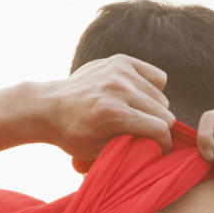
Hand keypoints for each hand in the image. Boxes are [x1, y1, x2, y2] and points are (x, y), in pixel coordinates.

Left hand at [42, 55, 174, 162]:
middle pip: (165, 112)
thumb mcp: (98, 151)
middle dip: (157, 126)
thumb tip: (159, 145)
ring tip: (134, 114)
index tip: (157, 148)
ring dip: (153, 108)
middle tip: (142, 132)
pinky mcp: (121, 61)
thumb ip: (131, 147)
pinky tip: (136, 96)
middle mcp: (119, 88)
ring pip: (161, 95)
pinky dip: (151, 88)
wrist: (49, 106)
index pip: (161, 128)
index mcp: (114, 113)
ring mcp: (120, 71)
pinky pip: (157, 76)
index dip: (162, 143)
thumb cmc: (73, 133)